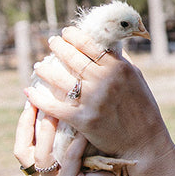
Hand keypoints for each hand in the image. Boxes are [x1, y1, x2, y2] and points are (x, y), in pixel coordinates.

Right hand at [13, 102, 132, 175]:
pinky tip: (82, 126)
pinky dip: (75, 142)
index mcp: (40, 169)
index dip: (24, 122)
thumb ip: (63, 124)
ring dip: (49, 131)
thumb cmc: (106, 155)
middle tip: (39, 100)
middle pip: (23, 151)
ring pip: (42, 156)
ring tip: (59, 109)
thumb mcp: (79, 137)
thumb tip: (49, 89)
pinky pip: (68, 160)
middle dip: (31, 124)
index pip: (22, 145)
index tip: (30, 98)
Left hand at [25, 26, 170, 164]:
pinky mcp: (83, 120)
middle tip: (50, 42)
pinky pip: (54, 106)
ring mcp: (93, 100)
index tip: (66, 32)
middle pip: (72, 58)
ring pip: (60, 79)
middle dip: (58, 47)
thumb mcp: (137, 79)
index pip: (90, 44)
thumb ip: (121, 61)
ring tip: (38, 66)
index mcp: (118, 68)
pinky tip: (29, 91)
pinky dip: (39, 99)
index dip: (74, 36)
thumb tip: (108, 44)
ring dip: (45, 70)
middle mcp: (104, 81)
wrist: (144, 142)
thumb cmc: (143, 109)